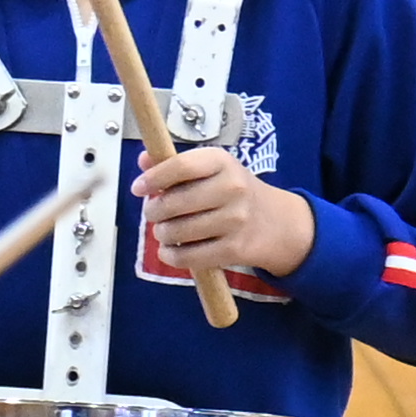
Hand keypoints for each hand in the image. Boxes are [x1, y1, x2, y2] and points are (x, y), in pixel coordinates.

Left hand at [138, 140, 315, 285]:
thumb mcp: (211, 169)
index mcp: (222, 162)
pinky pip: (189, 257)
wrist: (277, 222)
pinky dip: (171, 256)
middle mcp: (232, 188)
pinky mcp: (235, 249)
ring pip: (177, 231)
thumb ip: (176, 164)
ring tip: (165, 231)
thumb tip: (144, 159)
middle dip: (154, 211)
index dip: (154, 179)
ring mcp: (236, 220)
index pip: (181, 166)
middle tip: (154, 213)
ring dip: (162, 234)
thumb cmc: (233, 192)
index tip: (138, 188)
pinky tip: (170, 250)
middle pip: (174, 202)